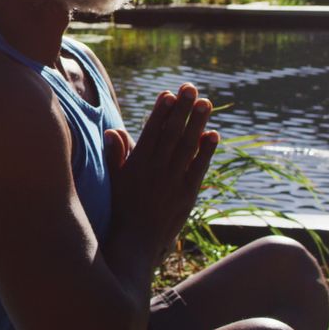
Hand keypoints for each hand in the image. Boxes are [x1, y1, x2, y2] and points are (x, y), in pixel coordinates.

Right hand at [107, 84, 218, 263]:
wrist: (135, 242)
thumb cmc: (122, 209)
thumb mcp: (114, 180)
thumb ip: (116, 155)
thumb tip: (114, 131)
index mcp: (138, 163)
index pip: (152, 131)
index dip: (161, 111)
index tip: (168, 94)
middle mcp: (156, 169)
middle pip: (172, 133)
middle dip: (182, 109)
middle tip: (190, 88)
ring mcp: (173, 181)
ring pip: (187, 146)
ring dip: (197, 123)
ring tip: (205, 103)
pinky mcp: (187, 194)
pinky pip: (199, 168)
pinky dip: (207, 151)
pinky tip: (214, 135)